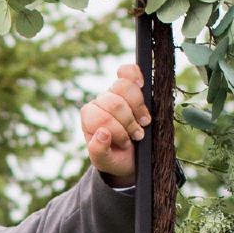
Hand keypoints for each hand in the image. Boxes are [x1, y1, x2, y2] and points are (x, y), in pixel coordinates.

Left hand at [79, 62, 150, 183]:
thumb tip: (102, 133)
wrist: (130, 155)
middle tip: (137, 135)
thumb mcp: (104, 161)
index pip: (101, 118)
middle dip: (129, 122)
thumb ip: (99, 151)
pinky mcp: (129, 86)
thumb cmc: (115, 157)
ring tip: (144, 122)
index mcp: (89, 118)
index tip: (126, 143)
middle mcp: (99, 102)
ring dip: (138, 107)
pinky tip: (142, 86)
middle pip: (115, 103)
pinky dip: (136, 76)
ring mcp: (114, 92)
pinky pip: (129, 71)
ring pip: (124, 86)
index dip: (118, 131)